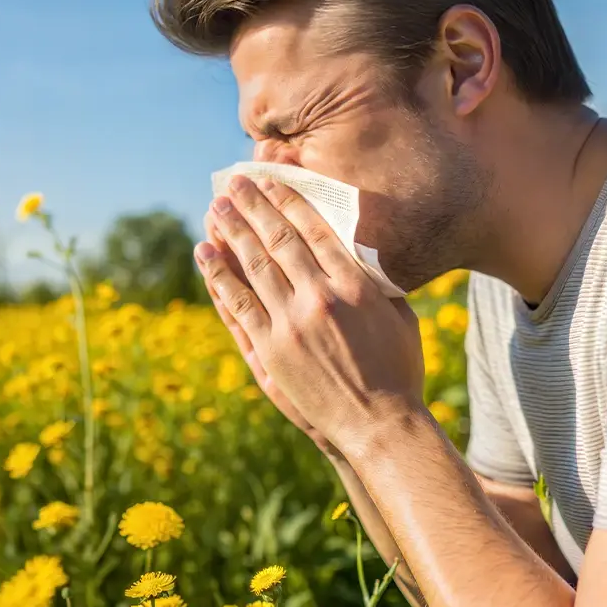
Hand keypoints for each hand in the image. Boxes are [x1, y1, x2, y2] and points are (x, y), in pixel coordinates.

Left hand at [196, 175, 423, 455]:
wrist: (380, 425)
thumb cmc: (399, 371)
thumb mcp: (401, 317)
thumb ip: (380, 282)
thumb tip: (363, 250)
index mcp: (355, 285)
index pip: (314, 231)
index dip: (288, 202)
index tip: (270, 181)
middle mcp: (321, 297)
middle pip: (279, 240)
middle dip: (254, 208)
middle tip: (234, 184)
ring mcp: (291, 324)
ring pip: (254, 266)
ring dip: (232, 233)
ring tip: (214, 209)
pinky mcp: (270, 350)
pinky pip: (238, 304)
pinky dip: (219, 276)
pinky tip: (205, 254)